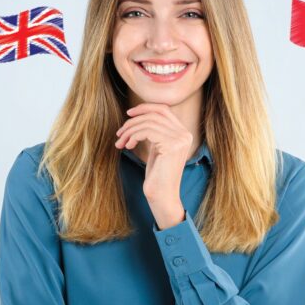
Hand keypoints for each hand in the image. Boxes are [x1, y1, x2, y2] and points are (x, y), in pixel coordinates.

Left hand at [114, 103, 191, 224]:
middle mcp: (185, 134)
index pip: (163, 109)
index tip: (128, 114)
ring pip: (148, 122)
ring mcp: (180, 139)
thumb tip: (138, 114)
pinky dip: (133, 136)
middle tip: (120, 133)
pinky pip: (147, 131)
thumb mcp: (156, 148)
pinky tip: (128, 146)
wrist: (162, 196)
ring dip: (130, 131)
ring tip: (121, 143)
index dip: (145, 108)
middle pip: (154, 114)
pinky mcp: (172, 145)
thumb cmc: (157, 175)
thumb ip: (154, 131)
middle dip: (133, 121)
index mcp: (183, 133)